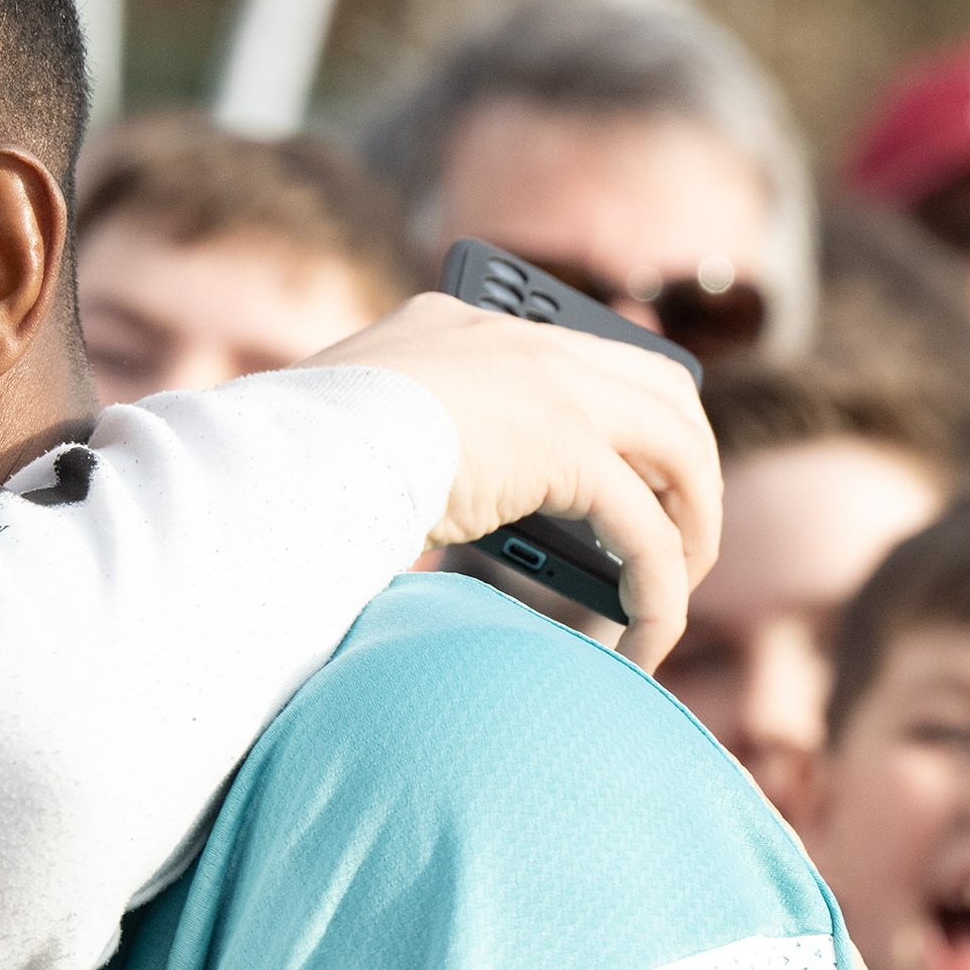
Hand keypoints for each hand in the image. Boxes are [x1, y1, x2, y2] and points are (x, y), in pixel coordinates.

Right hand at [306, 293, 719, 672]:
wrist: (278, 460)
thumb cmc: (284, 466)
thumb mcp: (348, 436)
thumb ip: (399, 444)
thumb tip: (426, 509)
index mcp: (454, 324)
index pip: (575, 353)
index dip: (622, 418)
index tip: (629, 478)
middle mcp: (515, 339)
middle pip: (661, 390)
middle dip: (685, 470)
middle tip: (672, 541)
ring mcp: (550, 384)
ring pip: (681, 452)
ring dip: (691, 529)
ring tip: (668, 597)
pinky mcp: (567, 447)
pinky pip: (647, 534)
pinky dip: (657, 597)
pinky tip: (644, 645)